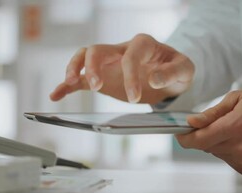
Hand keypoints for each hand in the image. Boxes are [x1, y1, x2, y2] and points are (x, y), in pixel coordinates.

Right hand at [49, 34, 193, 103]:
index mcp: (143, 45)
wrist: (169, 77)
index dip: (130, 75)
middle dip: (94, 66)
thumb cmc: (176, 71)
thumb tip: (154, 79)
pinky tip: (56, 95)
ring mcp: (109, 63)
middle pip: (98, 49)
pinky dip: (67, 85)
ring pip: (84, 57)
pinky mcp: (102, 77)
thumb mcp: (185, 70)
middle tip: (97, 86)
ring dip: (75, 69)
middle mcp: (122, 50)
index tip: (134, 97)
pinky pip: (81, 78)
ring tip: (69, 83)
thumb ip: (172, 72)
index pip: (130, 56)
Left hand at [176, 89, 241, 174]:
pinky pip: (229, 160)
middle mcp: (239, 147)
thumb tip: (192, 122)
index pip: (198, 140)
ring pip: (217, 153)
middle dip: (206, 135)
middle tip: (220, 123)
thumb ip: (212, 113)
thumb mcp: (238, 99)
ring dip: (220, 143)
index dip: (184, 138)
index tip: (180, 134)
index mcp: (235, 127)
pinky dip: (231, 150)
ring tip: (239, 130)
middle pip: (206, 146)